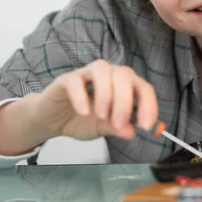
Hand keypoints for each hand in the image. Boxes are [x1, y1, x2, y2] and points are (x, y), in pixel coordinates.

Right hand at [29, 60, 158, 139]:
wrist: (52, 121)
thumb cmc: (80, 120)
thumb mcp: (103, 128)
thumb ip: (117, 128)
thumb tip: (132, 131)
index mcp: (123, 85)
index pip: (143, 87)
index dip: (148, 105)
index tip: (146, 125)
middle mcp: (108, 75)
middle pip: (124, 75)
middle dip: (125, 100)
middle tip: (119, 122)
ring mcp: (87, 74)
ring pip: (103, 70)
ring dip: (106, 94)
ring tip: (101, 115)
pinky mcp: (66, 80)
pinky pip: (76, 80)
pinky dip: (81, 96)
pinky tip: (83, 112)